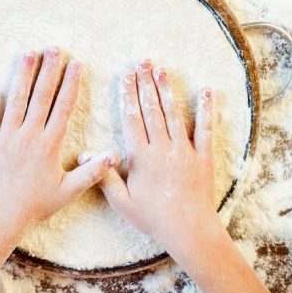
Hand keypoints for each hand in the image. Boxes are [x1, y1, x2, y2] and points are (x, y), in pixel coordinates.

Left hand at [0, 47, 118, 235]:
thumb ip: (92, 171)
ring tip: (26, 53)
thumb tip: (114, 156)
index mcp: (50, 144)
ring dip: (21, 76)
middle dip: (48, 70)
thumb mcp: (69, 191)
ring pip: (15, 101)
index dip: (71, 83)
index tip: (76, 64)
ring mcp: (5, 139)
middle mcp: (29, 135)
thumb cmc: (35, 206)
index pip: (64, 106)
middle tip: (53, 48)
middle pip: (41, 96)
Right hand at [100, 60, 217, 256]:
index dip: (128, 95)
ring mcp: (184, 150)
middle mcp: (163, 148)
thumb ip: (104, 176)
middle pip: (152, 110)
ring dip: (167, 90)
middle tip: (142, 62)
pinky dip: (206, 110)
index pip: (132, 119)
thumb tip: (85, 153)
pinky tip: (206, 91)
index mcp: (142, 157)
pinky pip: (204, 129)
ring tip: (162, 69)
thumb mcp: (123, 203)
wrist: (189, 230)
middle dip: (145, 84)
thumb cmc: (153, 218)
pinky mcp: (203, 156)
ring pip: (174, 114)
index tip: (125, 75)